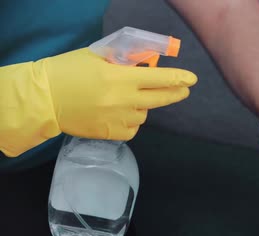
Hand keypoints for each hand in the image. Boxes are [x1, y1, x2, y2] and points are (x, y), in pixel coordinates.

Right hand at [41, 48, 196, 139]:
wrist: (45, 99)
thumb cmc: (69, 72)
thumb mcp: (98, 56)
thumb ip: (124, 59)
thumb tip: (148, 62)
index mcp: (121, 78)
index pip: (159, 78)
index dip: (178, 79)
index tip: (192, 80)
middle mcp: (124, 100)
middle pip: (160, 99)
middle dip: (175, 94)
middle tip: (183, 91)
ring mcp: (118, 119)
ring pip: (145, 114)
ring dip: (142, 106)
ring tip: (124, 99)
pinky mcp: (112, 133)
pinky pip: (133, 128)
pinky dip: (131, 121)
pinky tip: (118, 114)